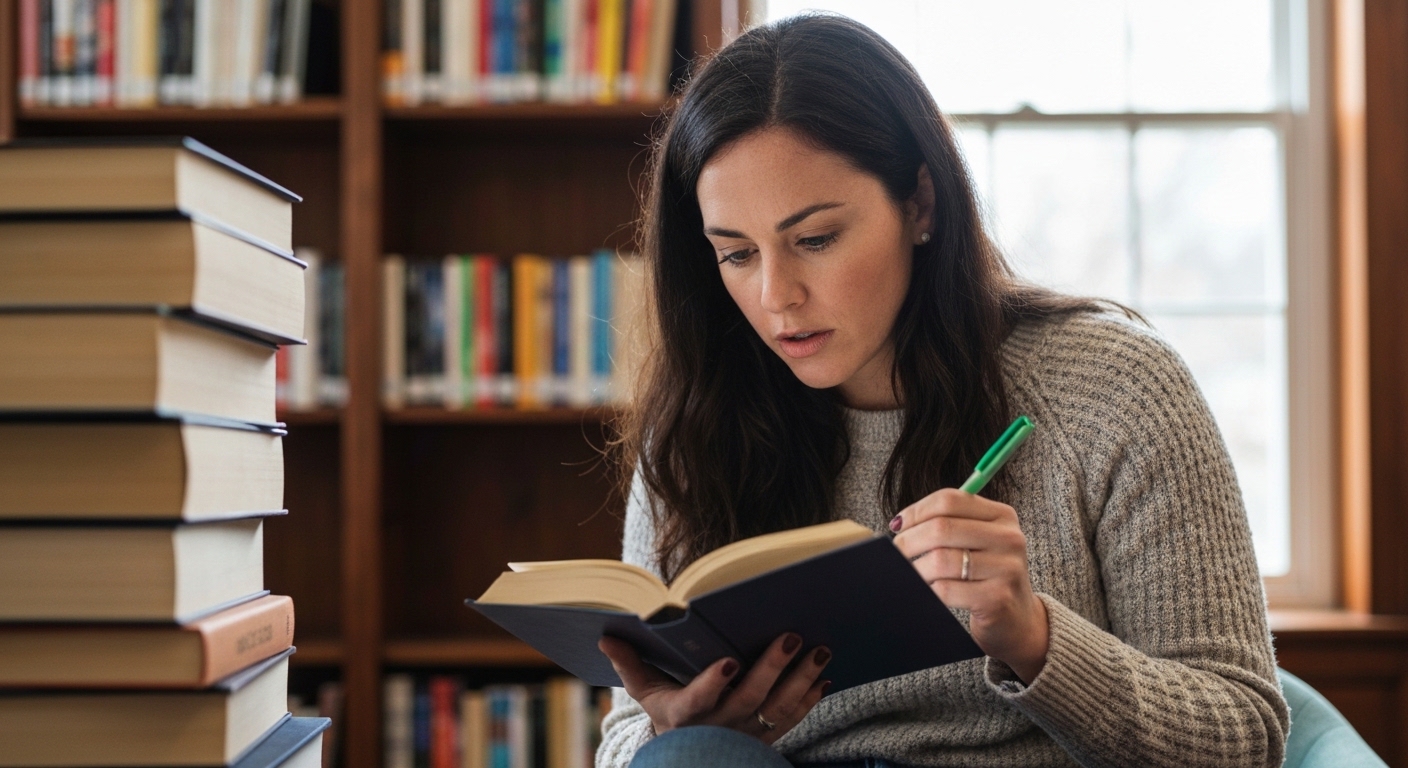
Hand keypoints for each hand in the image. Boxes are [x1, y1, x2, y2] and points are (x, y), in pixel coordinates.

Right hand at [597, 632, 830, 743]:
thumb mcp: (646, 691)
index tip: (727, 662)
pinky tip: (823, 677)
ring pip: (778, 709)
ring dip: (801, 680)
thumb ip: (628, 664)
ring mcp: (746, 733)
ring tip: (820, 650)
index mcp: (686, 714)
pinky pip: (792, 720)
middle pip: (749, 699)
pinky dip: (810, 699)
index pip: (698, 701)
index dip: (712, 684)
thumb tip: (605, 636)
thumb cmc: (667, 711)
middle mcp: (719, 727)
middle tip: (792, 635)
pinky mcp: (766, 737)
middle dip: (772, 667)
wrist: (689, 752)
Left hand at [891, 488, 1048, 682]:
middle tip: (897, 553)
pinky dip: (929, 591)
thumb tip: (900, 523)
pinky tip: (928, 592)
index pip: (950, 500)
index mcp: (1002, 516)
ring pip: (940, 559)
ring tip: (911, 574)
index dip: (917, 511)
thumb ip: (948, 524)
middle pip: (942, 528)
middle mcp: (1009, 538)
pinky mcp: (997, 598)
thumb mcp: (977, 542)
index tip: (898, 525)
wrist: (1017, 620)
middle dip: (909, 540)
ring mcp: (1006, 568)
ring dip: (916, 569)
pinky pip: (946, 589)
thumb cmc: (986, 576)